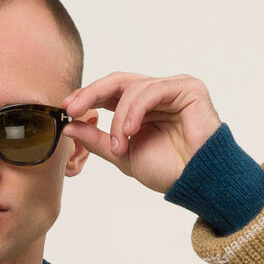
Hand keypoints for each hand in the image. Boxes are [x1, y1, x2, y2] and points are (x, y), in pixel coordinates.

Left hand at [64, 73, 221, 194]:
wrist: (197, 182)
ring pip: (133, 89)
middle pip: (117, 82)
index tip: (66, 109)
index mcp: (141, 107)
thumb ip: (98, 141)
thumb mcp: (123, 155)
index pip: (110, 92)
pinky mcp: (188, 88)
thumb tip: (69, 127)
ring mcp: (173, 87)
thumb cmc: (168, 170)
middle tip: (73, 109)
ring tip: (120, 145)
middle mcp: (156, 93)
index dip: (87, 96)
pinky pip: (153, 90)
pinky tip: (130, 131)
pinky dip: (136, 110)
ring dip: (119, 118)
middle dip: (91, 94)